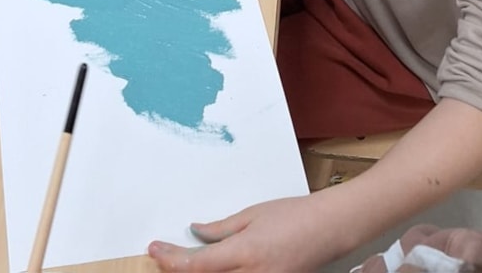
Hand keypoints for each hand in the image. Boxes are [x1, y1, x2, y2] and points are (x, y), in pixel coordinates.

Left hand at [148, 195, 339, 272]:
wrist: (328, 230)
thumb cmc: (293, 216)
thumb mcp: (252, 214)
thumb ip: (221, 229)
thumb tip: (195, 232)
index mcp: (244, 253)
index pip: (196, 266)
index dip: (170, 260)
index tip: (154, 250)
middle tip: (163, 259)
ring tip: (183, 266)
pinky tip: (210, 271)